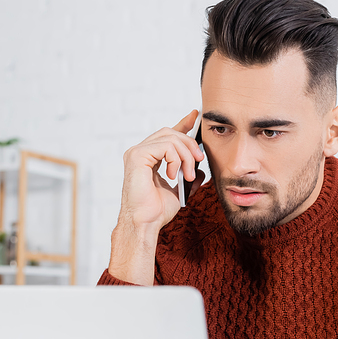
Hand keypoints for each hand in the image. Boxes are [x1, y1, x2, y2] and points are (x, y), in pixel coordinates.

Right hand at [119, 109, 204, 230]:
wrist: (146, 222)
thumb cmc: (157, 211)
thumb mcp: (179, 191)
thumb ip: (188, 177)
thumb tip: (201, 171)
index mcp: (149, 158)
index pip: (167, 135)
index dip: (183, 123)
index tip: (195, 116)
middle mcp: (140, 152)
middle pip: (171, 133)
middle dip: (189, 144)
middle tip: (199, 160)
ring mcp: (136, 153)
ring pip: (170, 138)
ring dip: (185, 155)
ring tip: (187, 174)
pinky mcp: (136, 156)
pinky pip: (164, 146)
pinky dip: (175, 159)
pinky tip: (173, 175)